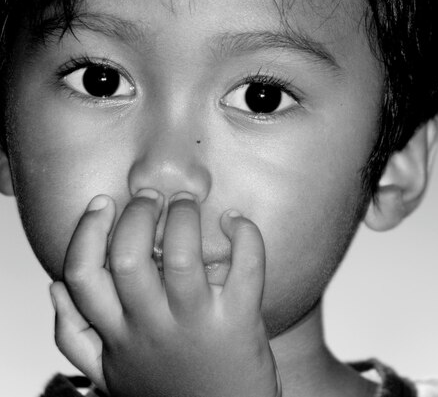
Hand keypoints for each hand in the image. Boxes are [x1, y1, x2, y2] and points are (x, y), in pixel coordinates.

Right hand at [50, 190, 280, 396]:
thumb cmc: (169, 392)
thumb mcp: (111, 374)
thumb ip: (76, 335)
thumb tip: (55, 287)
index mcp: (118, 336)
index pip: (82, 275)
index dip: (87, 231)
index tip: (103, 203)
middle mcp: (152, 327)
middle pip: (128, 256)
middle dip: (138, 213)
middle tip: (153, 197)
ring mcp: (196, 323)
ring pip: (183, 255)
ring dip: (183, 217)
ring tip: (187, 203)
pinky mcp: (239, 321)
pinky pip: (246, 267)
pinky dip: (245, 235)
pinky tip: (237, 223)